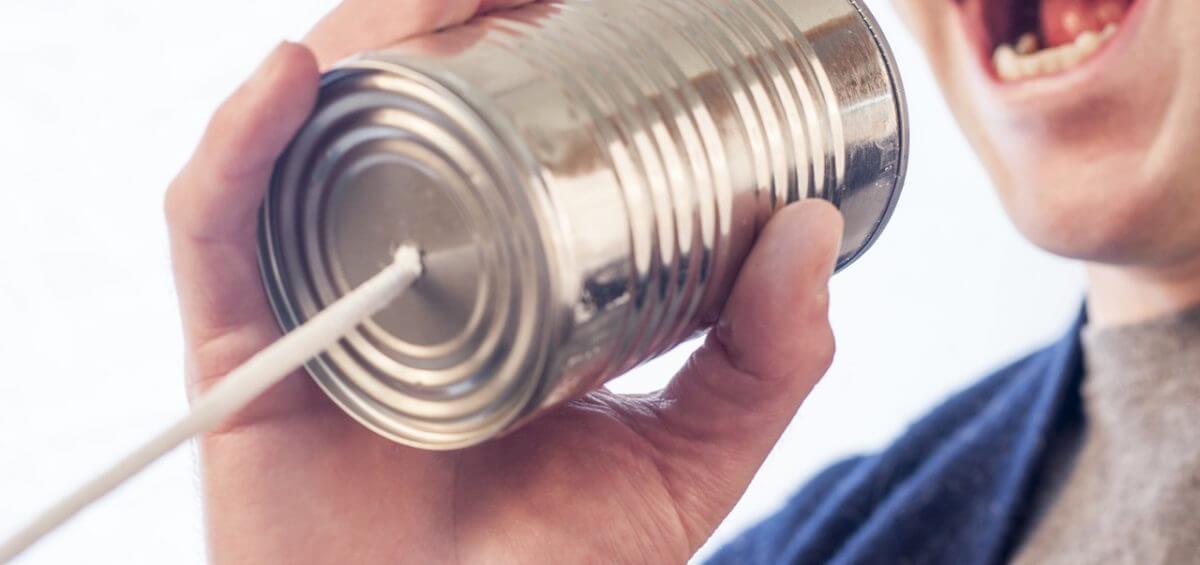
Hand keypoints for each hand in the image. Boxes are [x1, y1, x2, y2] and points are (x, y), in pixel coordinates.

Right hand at [165, 1, 843, 561]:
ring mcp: (316, 299)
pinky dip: (236, 143)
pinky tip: (296, 76)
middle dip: (447, 18)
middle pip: (397, 112)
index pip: (490, 135)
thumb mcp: (685, 461)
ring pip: (309, 137)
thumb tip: (812, 227)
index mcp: (490, 283)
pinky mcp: (242, 351)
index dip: (524, 45)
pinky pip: (213, 227)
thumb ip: (761, 363)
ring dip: (363, 40)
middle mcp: (395, 270)